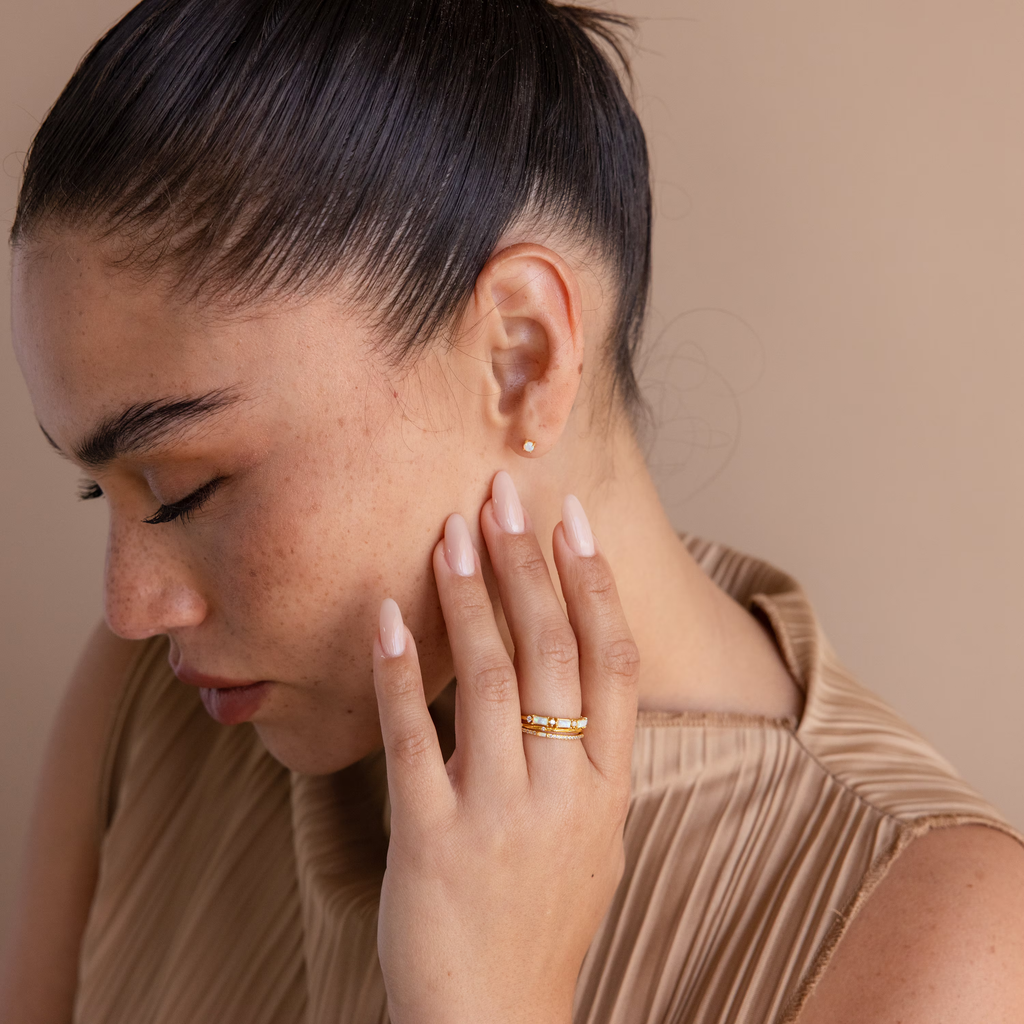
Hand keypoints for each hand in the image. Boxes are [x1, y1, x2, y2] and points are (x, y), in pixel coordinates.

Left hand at [372, 471, 640, 1023]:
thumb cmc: (542, 924)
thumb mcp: (592, 842)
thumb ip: (590, 764)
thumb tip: (575, 682)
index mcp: (607, 790)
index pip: (612, 664)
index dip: (594, 585)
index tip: (572, 521)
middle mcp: (564, 794)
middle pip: (553, 653)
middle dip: (528, 565)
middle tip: (504, 494)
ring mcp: (498, 816)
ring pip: (490, 681)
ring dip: (470, 597)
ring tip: (451, 532)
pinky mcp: (430, 841)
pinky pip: (413, 740)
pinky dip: (399, 672)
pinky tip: (386, 615)